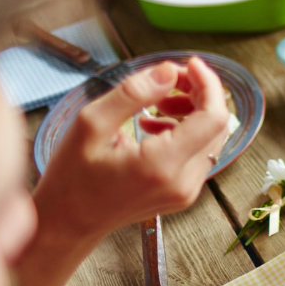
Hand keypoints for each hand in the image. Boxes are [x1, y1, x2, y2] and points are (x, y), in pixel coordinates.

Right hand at [32, 57, 229, 237]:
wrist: (67, 222)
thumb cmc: (72, 176)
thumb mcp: (91, 124)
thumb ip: (133, 94)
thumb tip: (170, 71)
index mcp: (162, 165)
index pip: (213, 118)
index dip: (208, 84)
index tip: (190, 63)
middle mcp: (183, 183)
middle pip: (217, 125)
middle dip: (199, 93)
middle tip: (168, 79)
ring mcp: (187, 191)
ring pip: (211, 137)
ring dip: (192, 110)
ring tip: (157, 103)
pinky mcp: (184, 193)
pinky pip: (199, 152)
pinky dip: (186, 130)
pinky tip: (154, 124)